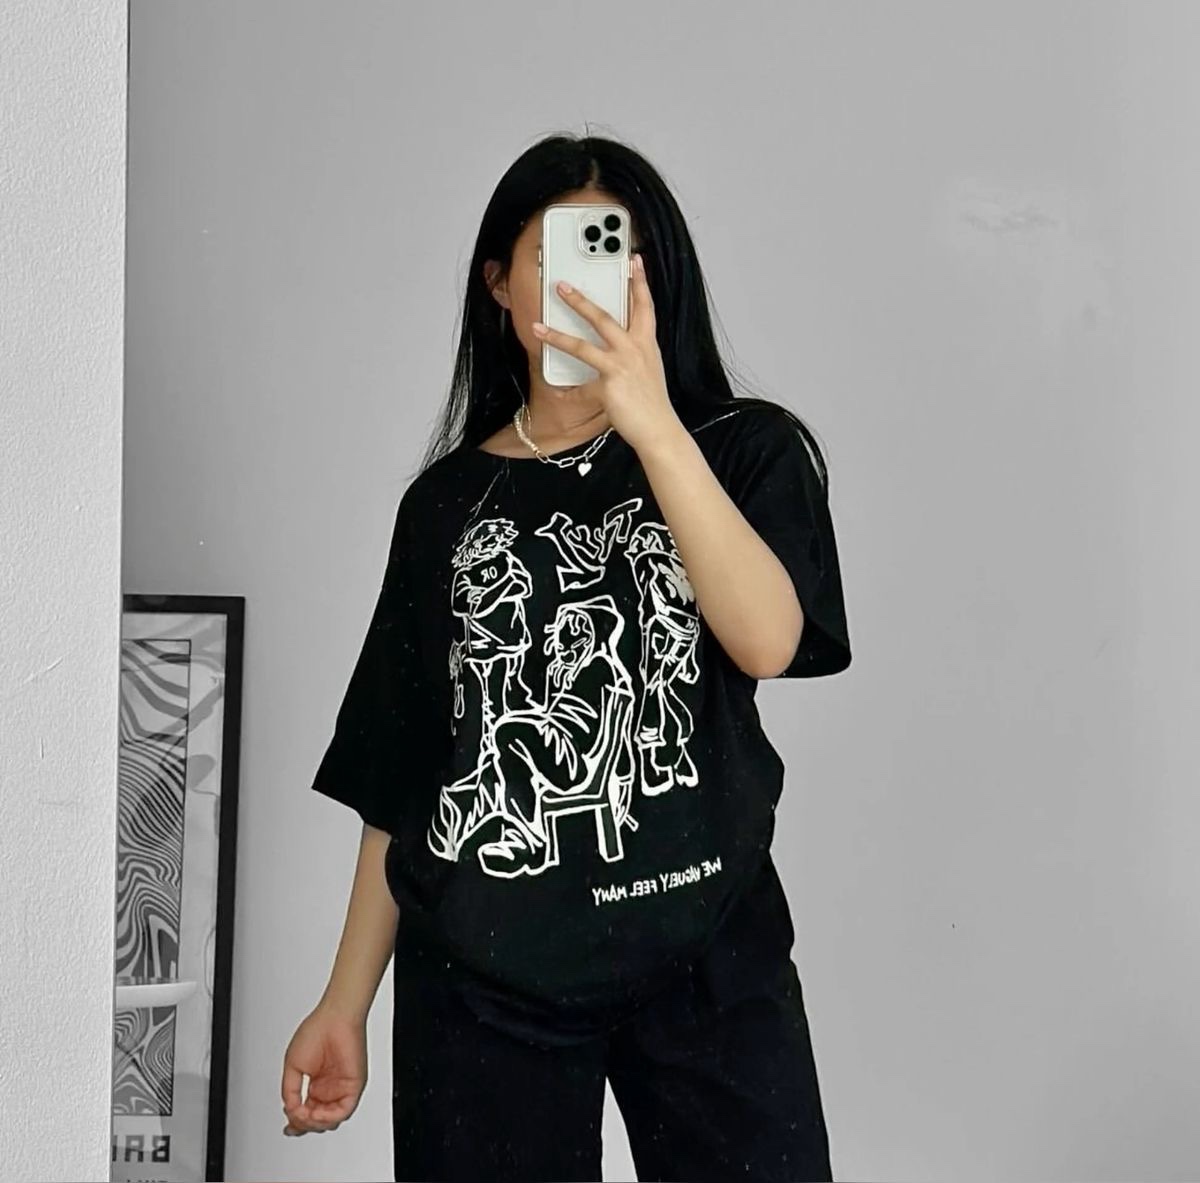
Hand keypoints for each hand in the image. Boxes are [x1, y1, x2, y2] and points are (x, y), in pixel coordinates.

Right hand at [280, 1004, 367, 1136]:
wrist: (335, 1017)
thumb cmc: (317, 1031)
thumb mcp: (293, 1067)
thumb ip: (290, 1092)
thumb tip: (291, 1111)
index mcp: (317, 1084)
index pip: (308, 1112)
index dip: (297, 1123)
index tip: (288, 1127)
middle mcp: (330, 1088)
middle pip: (318, 1121)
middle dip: (303, 1126)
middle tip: (293, 1122)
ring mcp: (342, 1088)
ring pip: (331, 1120)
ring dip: (315, 1124)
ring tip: (303, 1115)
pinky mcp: (354, 1085)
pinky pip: (344, 1110)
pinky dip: (329, 1117)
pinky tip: (316, 1114)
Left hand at [531, 254, 682, 455]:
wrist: (659, 428)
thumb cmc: (653, 404)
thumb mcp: (647, 371)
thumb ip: (632, 356)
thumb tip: (616, 351)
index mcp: (646, 344)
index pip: (644, 306)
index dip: (639, 281)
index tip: (634, 261)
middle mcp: (635, 349)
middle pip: (605, 316)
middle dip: (581, 299)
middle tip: (562, 285)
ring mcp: (622, 364)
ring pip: (584, 343)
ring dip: (558, 333)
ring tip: (538, 325)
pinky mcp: (610, 383)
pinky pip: (581, 384)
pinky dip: (567, 390)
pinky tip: (555, 391)